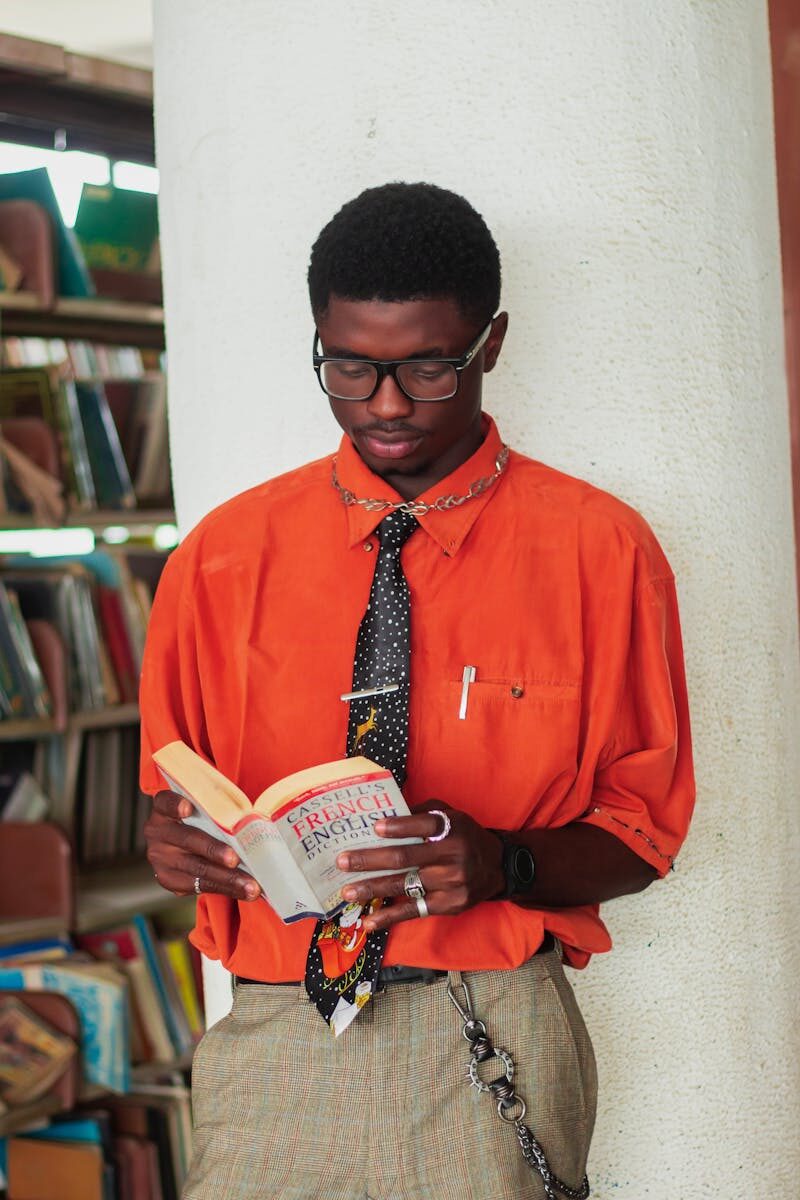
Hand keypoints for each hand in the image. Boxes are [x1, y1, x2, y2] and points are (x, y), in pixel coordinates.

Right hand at [144, 790, 260, 900]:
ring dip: (227, 878)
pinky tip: (244, 890)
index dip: (175, 805)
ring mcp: (160, 858)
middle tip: (235, 859)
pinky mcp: (169, 880)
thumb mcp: (202, 809)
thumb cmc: (200, 819)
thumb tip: (253, 820)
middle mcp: (158, 832)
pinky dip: (225, 888)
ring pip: (196, 868)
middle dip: (214, 850)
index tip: (187, 809)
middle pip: (188, 839)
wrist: (180, 843)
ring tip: (250, 885)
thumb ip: (216, 810)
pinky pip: (199, 886)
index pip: (165, 802)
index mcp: (163, 808)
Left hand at [335, 800, 503, 933]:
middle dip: (370, 860)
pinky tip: (369, 922)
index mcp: (452, 828)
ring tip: (348, 892)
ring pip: (405, 886)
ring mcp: (450, 883)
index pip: (424, 825)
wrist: (496, 867)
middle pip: (405, 857)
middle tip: (343, 861)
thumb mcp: (451, 816)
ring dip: (372, 889)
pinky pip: (414, 910)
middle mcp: (452, 856)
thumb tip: (386, 812)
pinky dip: (390, 917)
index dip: (399, 826)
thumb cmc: (464, 836)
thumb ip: (423, 812)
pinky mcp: (448, 905)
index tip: (375, 826)